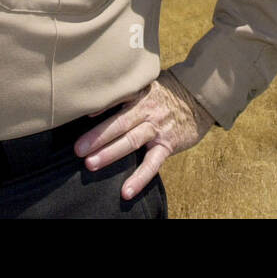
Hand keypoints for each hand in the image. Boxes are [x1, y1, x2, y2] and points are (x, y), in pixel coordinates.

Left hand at [73, 69, 215, 200]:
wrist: (199, 98)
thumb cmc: (166, 93)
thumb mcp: (146, 86)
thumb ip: (124, 95)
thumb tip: (92, 108)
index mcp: (139, 95)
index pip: (116, 100)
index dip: (98, 107)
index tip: (78, 114)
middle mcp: (147, 110)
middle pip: (119, 123)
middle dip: (97, 136)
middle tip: (78, 149)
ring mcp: (158, 129)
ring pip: (132, 141)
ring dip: (111, 153)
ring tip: (91, 164)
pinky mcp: (168, 145)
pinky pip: (152, 164)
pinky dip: (139, 178)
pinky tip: (126, 191)